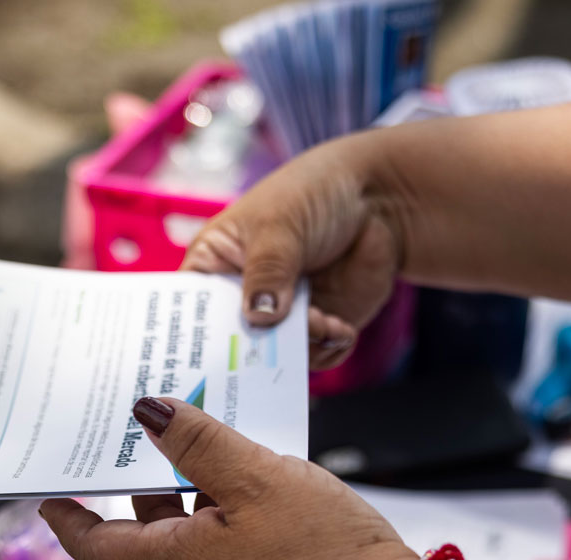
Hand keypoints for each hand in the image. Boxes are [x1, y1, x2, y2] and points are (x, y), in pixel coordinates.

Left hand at [40, 397, 415, 559]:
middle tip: (142, 433)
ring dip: (195, 489)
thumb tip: (147, 413)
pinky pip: (232, 543)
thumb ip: (199, 444)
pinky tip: (258, 476)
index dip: (71, 521)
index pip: (99, 547)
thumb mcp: (256, 479)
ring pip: (196, 532)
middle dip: (145, 482)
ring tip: (207, 437)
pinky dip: (230, 507)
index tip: (50, 497)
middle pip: (151, 530)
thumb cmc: (323, 554)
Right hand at [180, 134, 406, 369]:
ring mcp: (282, 314)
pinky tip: (341, 328)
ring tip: (322, 323)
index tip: (199, 353)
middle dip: (249, 350)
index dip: (189, 333)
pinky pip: (317, 356)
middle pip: (230, 342)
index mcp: (215, 266)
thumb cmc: (313, 192)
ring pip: (276, 354)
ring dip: (299, 348)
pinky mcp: (319, 326)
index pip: (188, 308)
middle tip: (267, 351)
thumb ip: (268, 271)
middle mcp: (243, 297)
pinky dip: (329, 349)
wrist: (382, 194)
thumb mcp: (280, 225)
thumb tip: (260, 317)